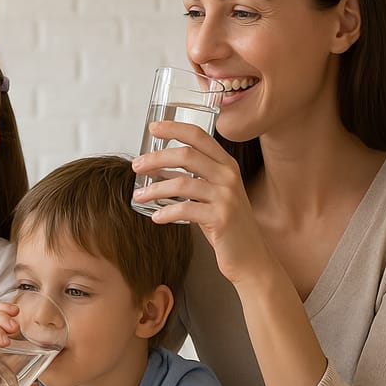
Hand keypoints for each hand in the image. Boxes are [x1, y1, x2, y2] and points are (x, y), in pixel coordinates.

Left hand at [131, 120, 268, 283]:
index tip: (153, 128)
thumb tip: (156, 167)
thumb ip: (191, 178)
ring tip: (138, 195)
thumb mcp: (211, 194)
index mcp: (226, 164)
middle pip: (186, 155)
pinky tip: (156, 217)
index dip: (174, 128)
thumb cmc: (225, 224)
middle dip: (156, 158)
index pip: (199, 136)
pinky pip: (185, 210)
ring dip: (155, 189)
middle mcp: (228, 176)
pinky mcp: (221, 218)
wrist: (250, 256)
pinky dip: (166, 212)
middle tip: (136, 165)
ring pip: (182, 183)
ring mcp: (226, 197)